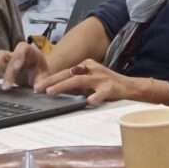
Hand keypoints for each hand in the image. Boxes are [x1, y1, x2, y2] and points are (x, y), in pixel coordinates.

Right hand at [0, 42, 50, 89]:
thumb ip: (42, 82)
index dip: (18, 55)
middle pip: (6, 53)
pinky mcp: (2, 66)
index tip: (16, 67)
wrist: (40, 76)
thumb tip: (37, 89)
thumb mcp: (45, 78)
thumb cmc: (43, 75)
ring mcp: (8, 59)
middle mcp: (17, 53)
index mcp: (30, 52)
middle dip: (3, 65)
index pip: (22, 48)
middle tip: (0, 77)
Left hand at [38, 60, 155, 105]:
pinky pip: (102, 92)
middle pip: (69, 74)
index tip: (37, 86)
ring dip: (64, 86)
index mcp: (87, 66)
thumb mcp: (90, 82)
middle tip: (39, 88)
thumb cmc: (108, 85)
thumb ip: (76, 84)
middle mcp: (93, 69)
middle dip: (52, 81)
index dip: (51, 79)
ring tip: (52, 92)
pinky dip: (96, 96)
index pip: (65, 72)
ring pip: (80, 81)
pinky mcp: (111, 88)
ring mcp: (102, 78)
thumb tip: (55, 88)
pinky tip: (89, 101)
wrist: (131, 87)